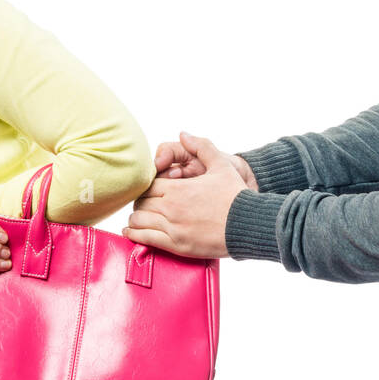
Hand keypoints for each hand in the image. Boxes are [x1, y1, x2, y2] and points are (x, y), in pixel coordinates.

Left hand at [124, 132, 247, 258]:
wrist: (248, 224)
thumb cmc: (235, 195)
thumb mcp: (221, 165)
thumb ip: (201, 147)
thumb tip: (183, 134)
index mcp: (178, 188)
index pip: (148, 186)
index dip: (146, 187)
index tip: (149, 190)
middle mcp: (171, 207)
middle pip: (141, 203)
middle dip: (140, 202)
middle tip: (143, 205)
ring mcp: (173, 227)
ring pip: (139, 221)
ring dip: (135, 218)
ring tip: (137, 219)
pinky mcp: (177, 245)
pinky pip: (146, 239)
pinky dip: (134, 234)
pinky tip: (130, 232)